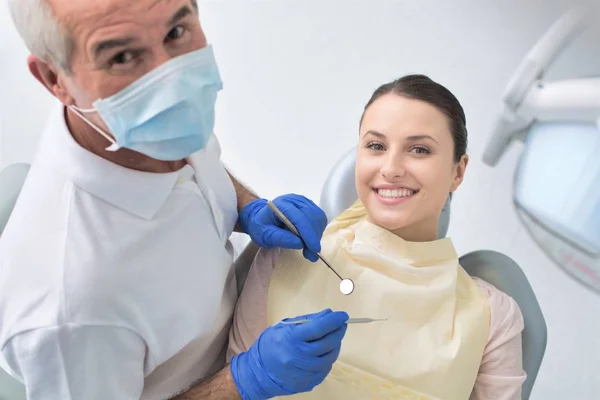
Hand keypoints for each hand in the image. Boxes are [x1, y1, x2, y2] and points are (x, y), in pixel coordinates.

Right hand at [230, 309, 348, 398]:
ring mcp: (305, 372)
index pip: (319, 327)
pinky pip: (326, 368)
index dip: (334, 320)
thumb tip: (328, 314)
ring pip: (330, 356)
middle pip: (328, 342)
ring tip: (332, 338)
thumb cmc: (271, 345)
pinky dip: (328, 358)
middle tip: (341, 324)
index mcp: (291, 339)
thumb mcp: (284, 327)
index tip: (342, 315)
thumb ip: (308, 320)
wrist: (259, 372)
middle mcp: (299, 356)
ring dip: (335, 345)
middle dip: (338, 331)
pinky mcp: (309, 382)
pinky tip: (323, 352)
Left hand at [237, 194, 327, 261]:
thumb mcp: (265, 236)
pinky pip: (319, 217)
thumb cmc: (261, 227)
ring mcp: (303, 201)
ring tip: (309, 249)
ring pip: (318, 217)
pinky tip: (310, 239)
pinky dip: (317, 230)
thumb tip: (300, 244)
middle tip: (311, 255)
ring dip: (316, 234)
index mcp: (281, 205)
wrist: (261, 218)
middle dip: (313, 237)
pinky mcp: (308, 205)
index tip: (314, 249)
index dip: (308, 234)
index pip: (299, 218)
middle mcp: (294, 200)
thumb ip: (281, 239)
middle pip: (311, 216)